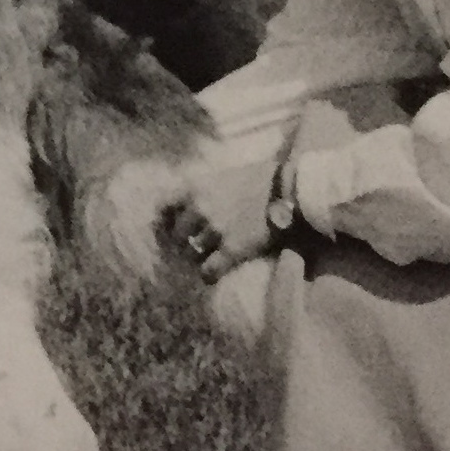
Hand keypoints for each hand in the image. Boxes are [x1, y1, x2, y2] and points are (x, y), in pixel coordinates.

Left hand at [164, 152, 279, 284]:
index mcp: (194, 187)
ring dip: (197, 257)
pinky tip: (212, 274)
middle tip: (192, 244)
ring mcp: (214, 230)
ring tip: (206, 258)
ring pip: (191, 253)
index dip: (164, 220)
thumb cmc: (258, 178)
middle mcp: (199, 208)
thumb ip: (202, 190)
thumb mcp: (221, 176)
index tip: (167, 226)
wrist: (287, 187)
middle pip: (176, 234)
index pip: (162, 207)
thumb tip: (188, 206)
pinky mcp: (232, 249)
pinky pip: (209, 270)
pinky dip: (208, 274)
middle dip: (182, 241)